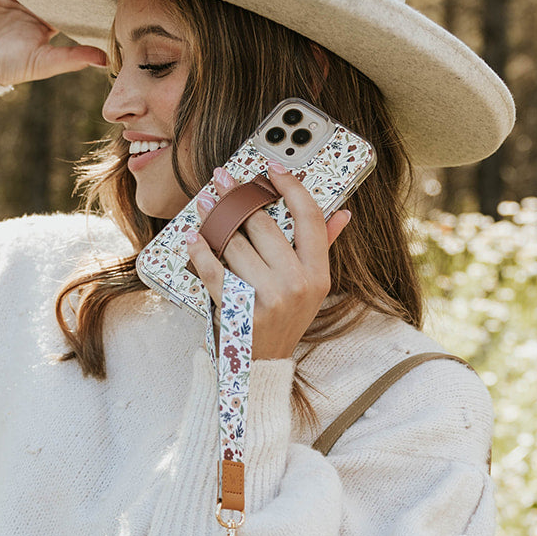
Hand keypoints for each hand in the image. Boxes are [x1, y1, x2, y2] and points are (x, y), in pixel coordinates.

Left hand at [185, 163, 351, 360]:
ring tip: (204, 204)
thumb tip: (342, 215)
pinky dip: (200, 251)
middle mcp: (296, 284)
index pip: (309, 217)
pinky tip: (193, 236)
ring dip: (214, 219)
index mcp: (318, 274)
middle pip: (264, 225)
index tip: (272, 168)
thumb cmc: (284, 320)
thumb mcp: (311, 288)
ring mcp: (268, 299)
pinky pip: (213, 271)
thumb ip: (323, 248)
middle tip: (222, 179)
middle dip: (238, 196)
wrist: (262, 367)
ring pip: (234, 244)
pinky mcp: (239, 311)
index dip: (291, 187)